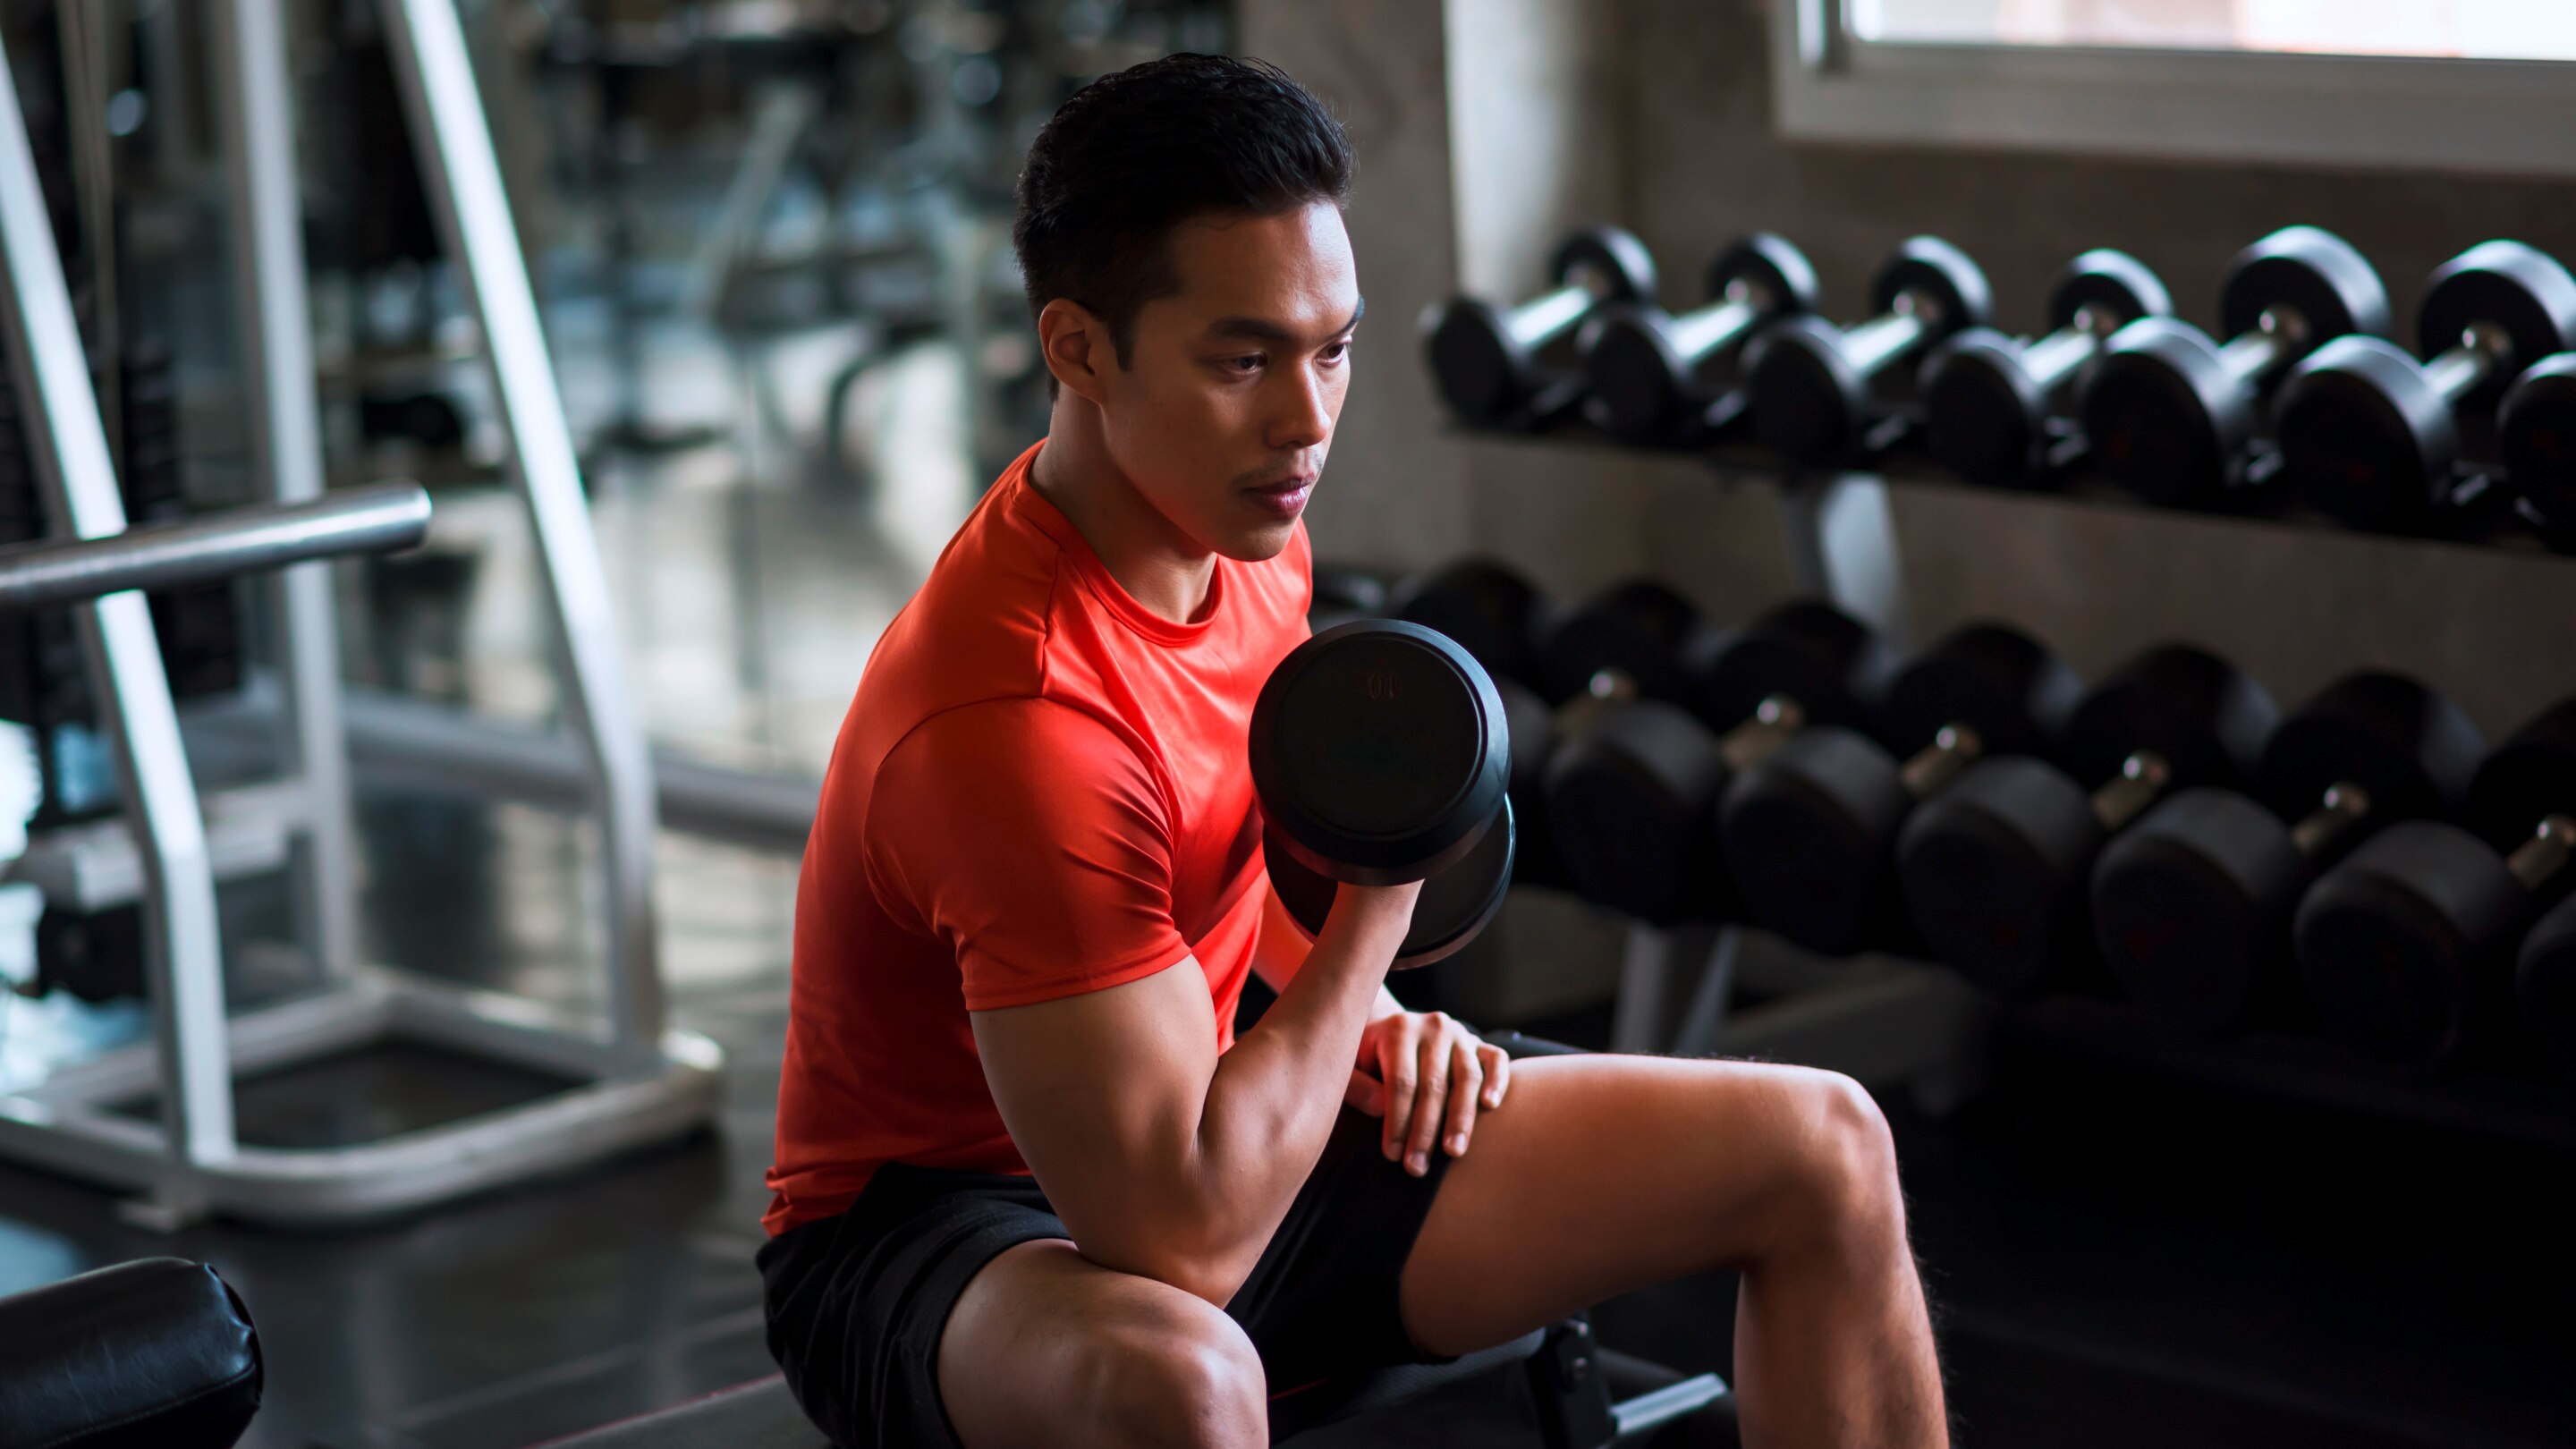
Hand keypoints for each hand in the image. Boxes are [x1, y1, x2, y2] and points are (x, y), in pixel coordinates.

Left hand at [1346, 1010, 1511, 1176]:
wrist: (1389, 1029)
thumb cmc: (1365, 1057)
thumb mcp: (1348, 1065)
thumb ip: (1355, 1085)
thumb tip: (1380, 1108)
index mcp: (1398, 1029)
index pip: (1401, 1081)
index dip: (1397, 1121)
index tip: (1392, 1155)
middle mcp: (1433, 1027)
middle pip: (1433, 1085)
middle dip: (1425, 1131)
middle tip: (1417, 1167)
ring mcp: (1460, 1034)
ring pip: (1466, 1078)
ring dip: (1461, 1118)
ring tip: (1454, 1152)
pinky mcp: (1479, 1043)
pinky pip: (1496, 1060)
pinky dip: (1497, 1081)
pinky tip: (1490, 1106)